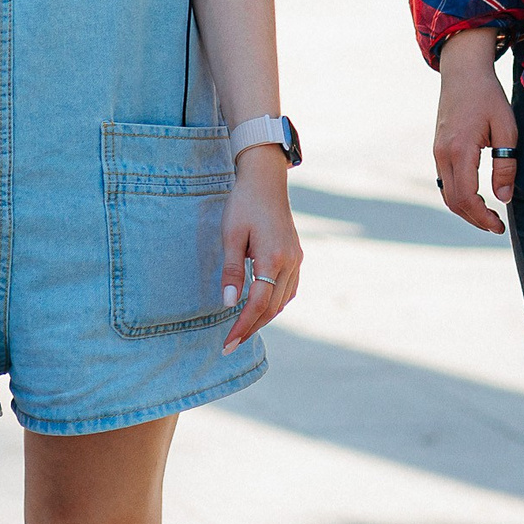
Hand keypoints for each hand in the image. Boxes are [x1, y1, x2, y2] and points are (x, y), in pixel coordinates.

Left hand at [220, 150, 303, 353]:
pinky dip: (275, 303)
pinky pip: (289, 289)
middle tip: (231, 344)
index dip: (242, 326)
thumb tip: (228, 303)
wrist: (266, 179)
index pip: (257, 304)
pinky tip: (261, 306)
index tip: (227, 343)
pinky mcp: (296, 255)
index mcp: (273, 258)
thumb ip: (232, 270)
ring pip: (283, 301)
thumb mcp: (231, 235)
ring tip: (243, 329)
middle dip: (252, 328)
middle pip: (272, 307)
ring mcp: (296, 259)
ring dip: (264, 317)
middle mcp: (290, 262)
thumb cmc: (244, 203)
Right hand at [432, 29, 517, 234]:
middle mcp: (443, 154)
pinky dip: (458, 196)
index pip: (467, 197)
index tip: (500, 226)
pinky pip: (444, 181)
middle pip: (453, 201)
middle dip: (475, 219)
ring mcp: (437, 151)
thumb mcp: (506, 128)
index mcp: (460, 150)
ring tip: (488, 215)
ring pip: (446, 193)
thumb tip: (504, 197)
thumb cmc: (488, 96)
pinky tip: (476, 197)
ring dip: (466, 210)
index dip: (483, 218)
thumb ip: (506, 165)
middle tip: (497, 226)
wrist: (463, 71)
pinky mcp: (438, 148)